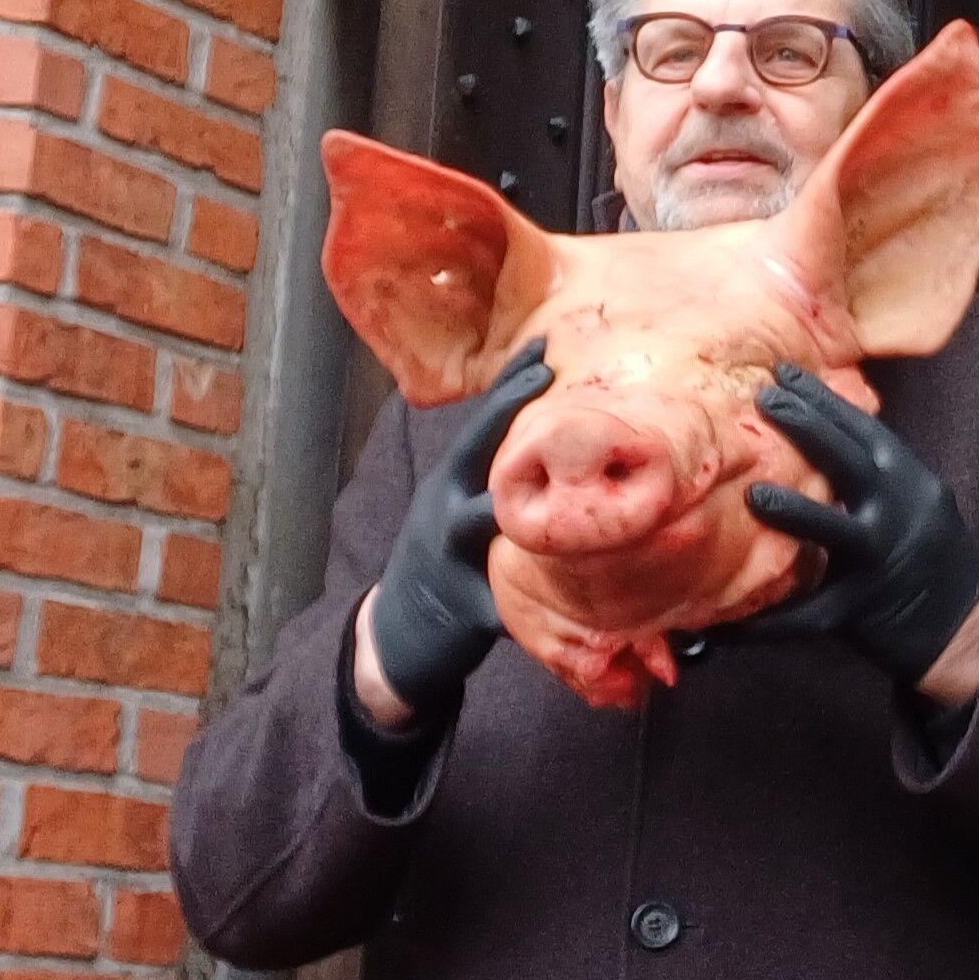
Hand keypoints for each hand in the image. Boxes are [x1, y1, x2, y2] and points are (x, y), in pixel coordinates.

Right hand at [356, 341, 549, 723]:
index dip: (511, 386)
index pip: (482, 427)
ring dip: (519, 503)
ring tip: (566, 476)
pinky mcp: (468, 610)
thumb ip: (500, 476)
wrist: (398, 633)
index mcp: (450, 484)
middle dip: (509, 411)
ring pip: (483, 523)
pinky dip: (533, 600)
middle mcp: (444, 511)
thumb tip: (558, 433)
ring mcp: (450, 558)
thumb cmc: (448, 560)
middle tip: (549, 371)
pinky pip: (507, 603)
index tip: (545, 346)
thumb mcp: (462, 508)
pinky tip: (580, 602)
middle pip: (476, 454)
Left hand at [744, 364, 978, 697]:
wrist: (966, 624)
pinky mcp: (860, 612)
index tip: (783, 373)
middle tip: (762, 400)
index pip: (865, 431)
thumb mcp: (916, 499)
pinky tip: (718, 624)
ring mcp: (880, 565)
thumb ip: (873, 471)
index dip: (824, 399)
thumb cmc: (927, 551)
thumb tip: (811, 427)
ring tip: (754, 492)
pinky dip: (763, 621)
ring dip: (796, 512)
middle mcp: (900, 516)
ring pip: (837, 533)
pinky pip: (806, 616)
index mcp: (911, 483)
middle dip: (807, 427)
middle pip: (853, 464)